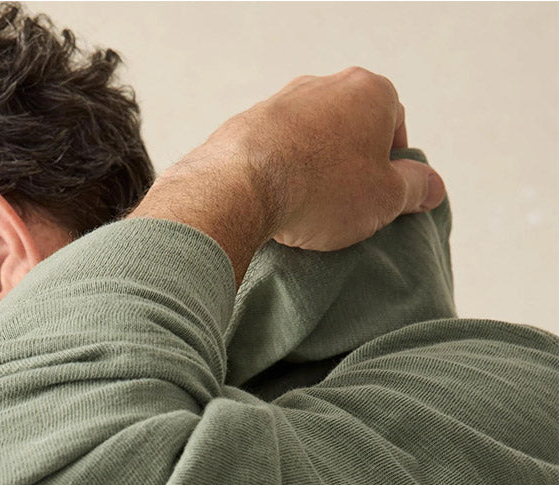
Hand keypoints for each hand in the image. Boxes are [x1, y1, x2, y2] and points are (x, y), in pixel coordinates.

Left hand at [130, 67, 444, 282]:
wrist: (241, 186)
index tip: (381, 198)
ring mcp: (285, 100)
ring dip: (316, 171)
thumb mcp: (386, 198)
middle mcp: (328, 85)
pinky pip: (277, 150)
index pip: (396, 126)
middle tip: (347, 208)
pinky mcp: (249, 123)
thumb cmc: (321, 188)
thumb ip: (416, 188)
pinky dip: (282, 173)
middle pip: (352, 131)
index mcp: (372, 92)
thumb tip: (432, 187)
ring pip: (313, 140)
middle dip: (353, 168)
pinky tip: (278, 203)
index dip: (393, 167)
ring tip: (309, 210)